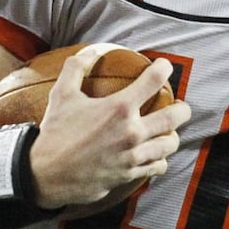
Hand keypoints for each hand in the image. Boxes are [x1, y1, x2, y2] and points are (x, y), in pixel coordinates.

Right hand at [27, 47, 191, 210]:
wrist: (46, 174)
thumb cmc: (55, 133)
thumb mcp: (61, 95)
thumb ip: (75, 69)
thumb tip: (89, 53)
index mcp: (119, 108)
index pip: (153, 80)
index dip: (163, 68)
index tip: (164, 66)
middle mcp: (132, 131)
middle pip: (175, 116)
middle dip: (182, 108)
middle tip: (180, 105)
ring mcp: (133, 155)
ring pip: (170, 144)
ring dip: (172, 136)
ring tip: (168, 132)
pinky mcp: (130, 174)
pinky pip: (157, 166)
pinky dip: (160, 160)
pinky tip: (154, 156)